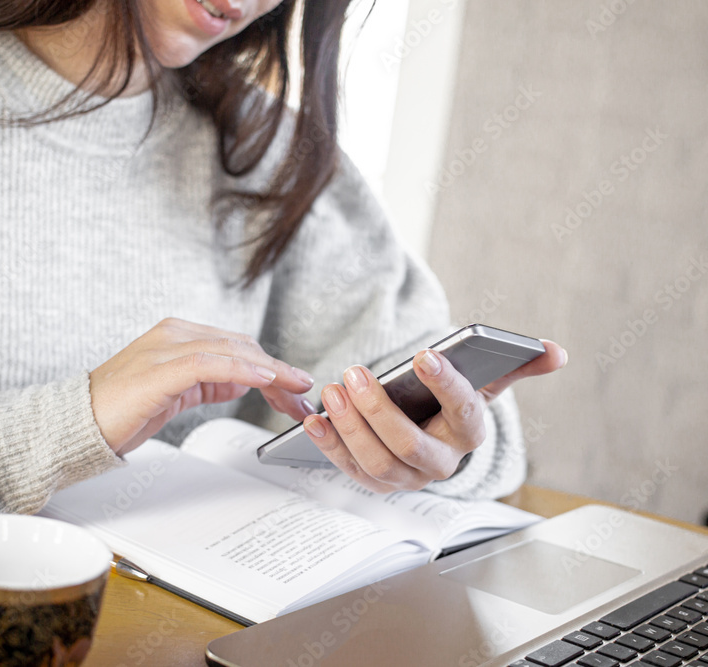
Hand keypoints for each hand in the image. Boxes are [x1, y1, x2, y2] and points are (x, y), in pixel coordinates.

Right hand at [90, 318, 315, 455]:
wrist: (77, 424)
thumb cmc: (120, 411)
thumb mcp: (177, 393)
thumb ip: (210, 380)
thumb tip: (246, 378)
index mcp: (178, 336)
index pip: (238, 345)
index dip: (273, 366)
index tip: (297, 388)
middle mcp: (174, 334)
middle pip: (242, 346)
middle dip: (279, 373)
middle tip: (303, 398)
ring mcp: (166, 347)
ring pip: (233, 350)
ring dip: (272, 371)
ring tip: (295, 390)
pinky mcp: (160, 368)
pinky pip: (210, 362)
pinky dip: (243, 369)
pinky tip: (265, 379)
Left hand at [301, 340, 566, 491]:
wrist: (429, 433)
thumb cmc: (449, 403)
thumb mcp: (482, 382)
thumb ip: (514, 365)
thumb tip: (557, 353)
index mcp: (469, 432)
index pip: (464, 409)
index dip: (447, 383)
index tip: (424, 355)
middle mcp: (441, 462)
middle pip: (408, 444)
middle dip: (378, 409)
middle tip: (354, 373)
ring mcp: (407, 477)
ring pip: (376, 462)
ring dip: (350, 427)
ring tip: (333, 390)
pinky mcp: (377, 483)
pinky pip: (350, 470)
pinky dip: (330, 445)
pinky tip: (314, 421)